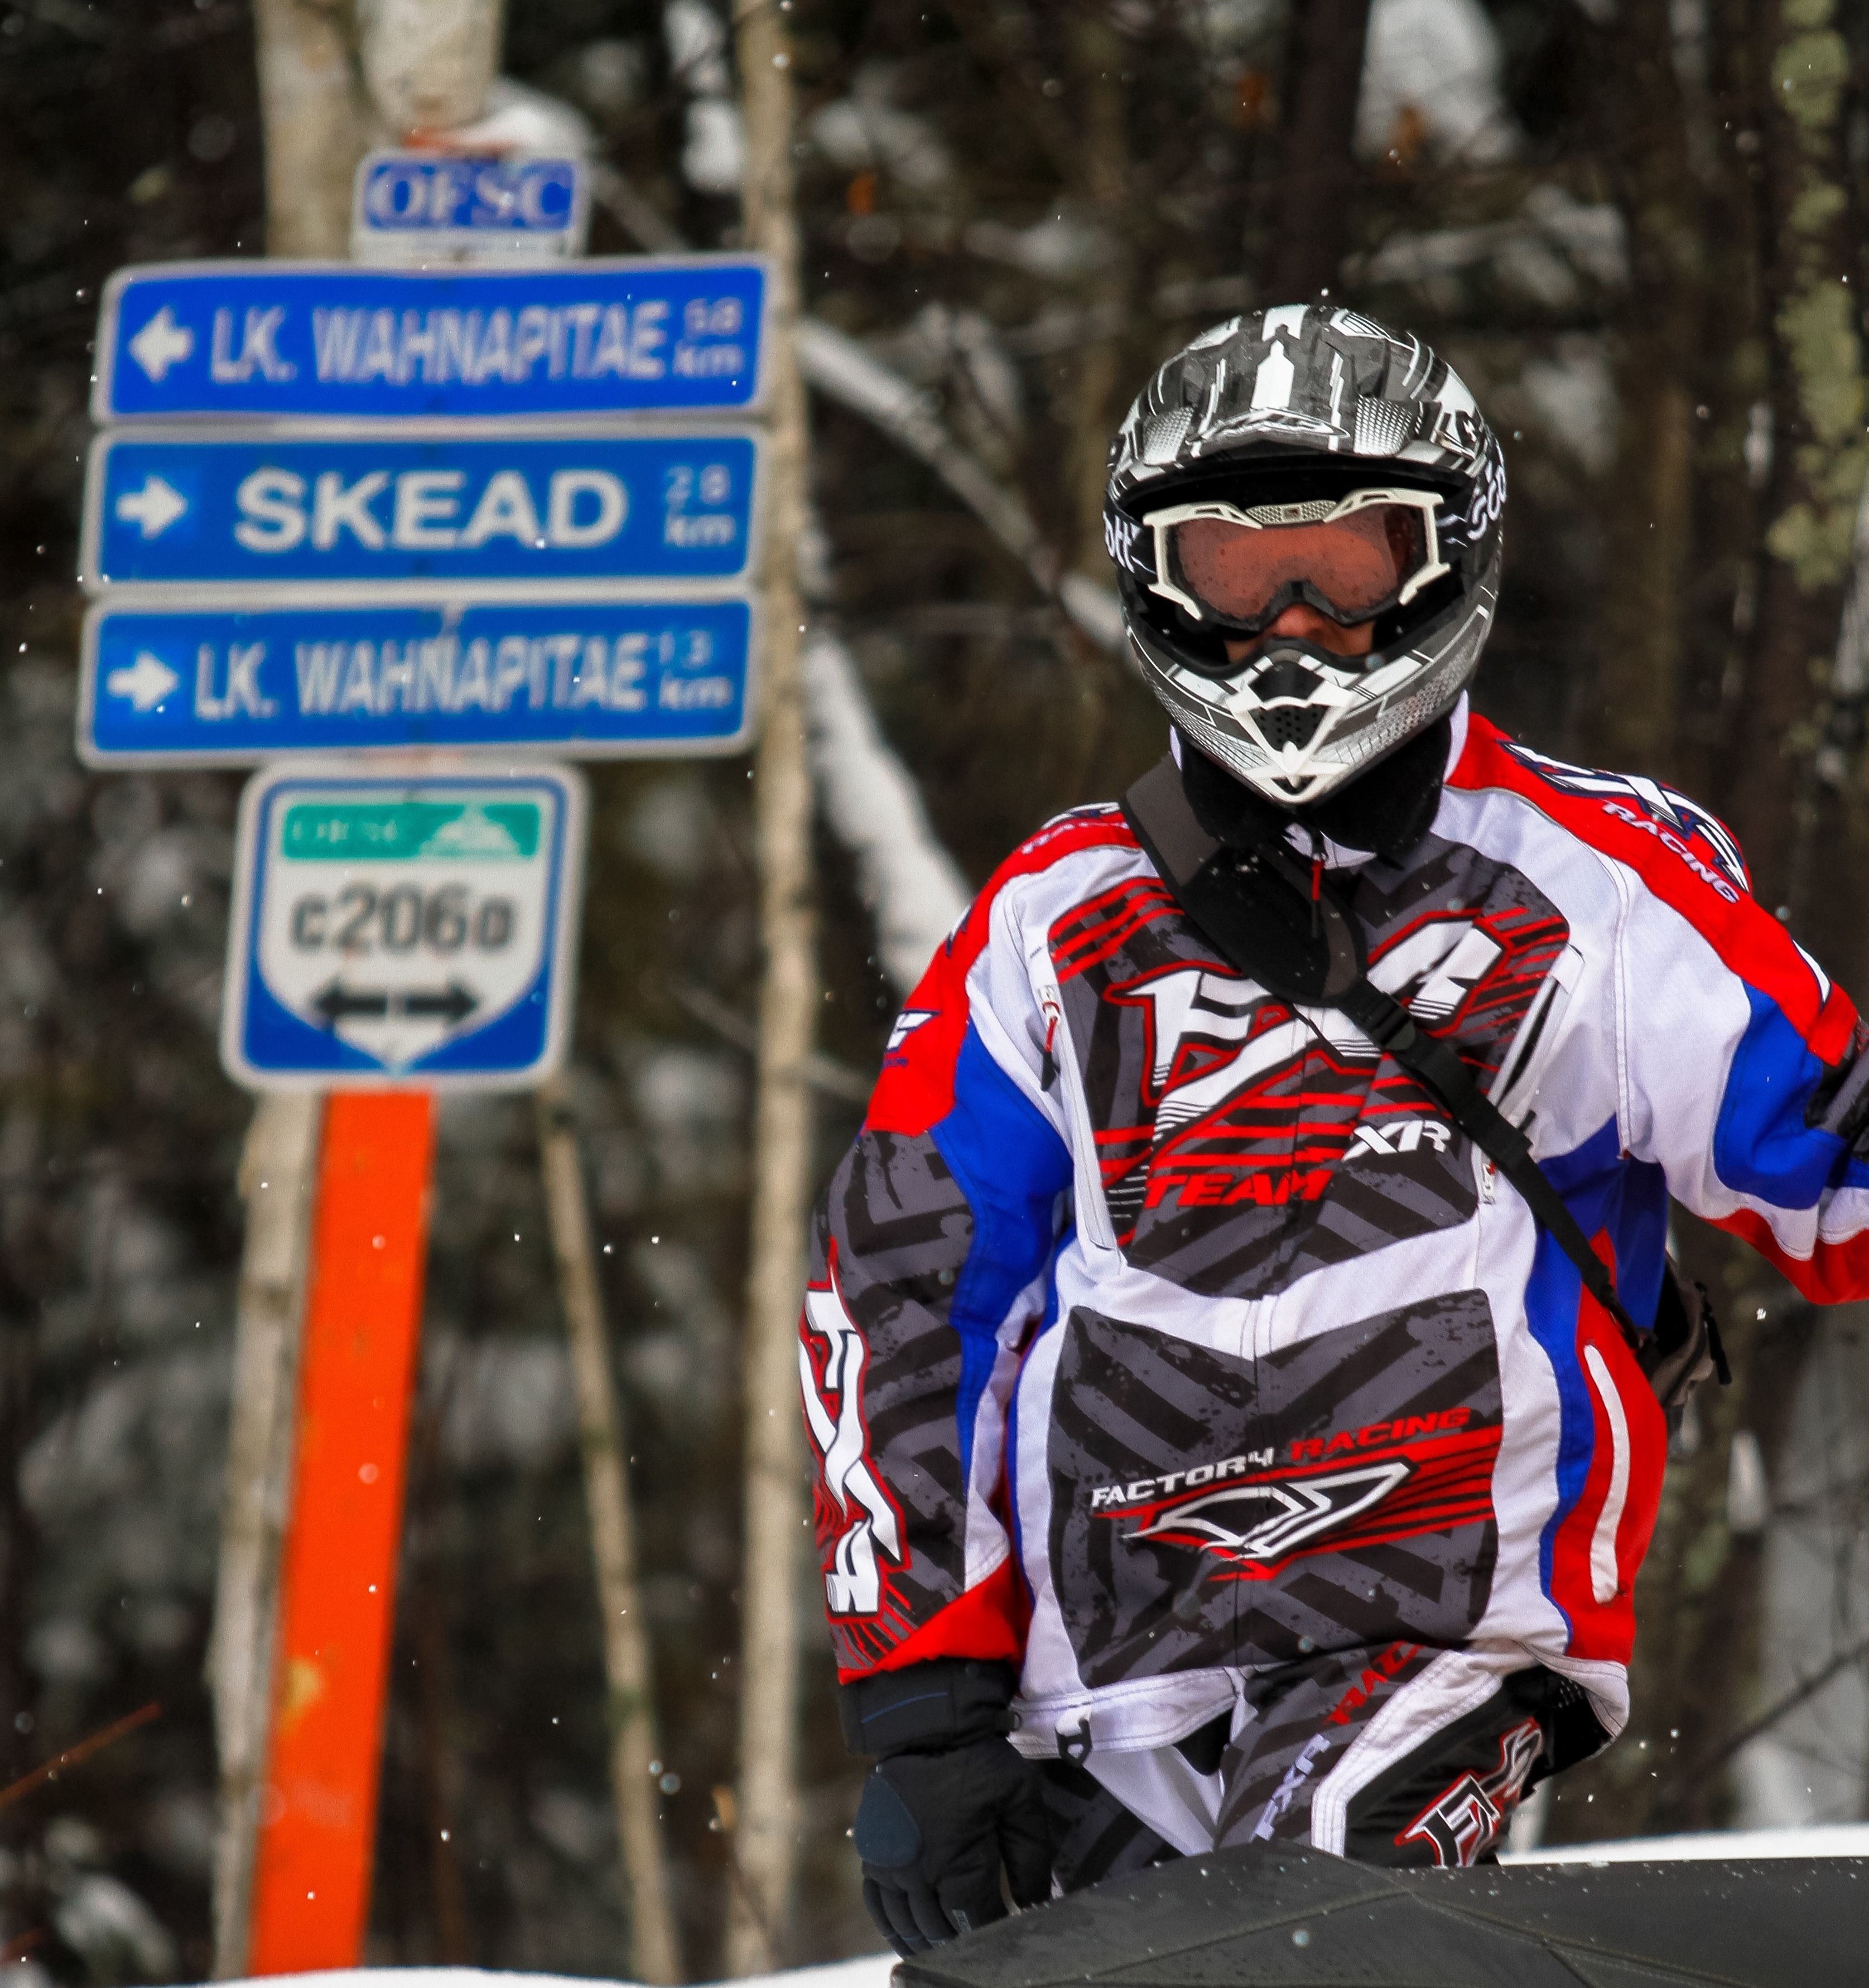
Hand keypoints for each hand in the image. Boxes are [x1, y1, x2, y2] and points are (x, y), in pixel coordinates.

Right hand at [852, 1737, 1051, 1957]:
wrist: (928, 1725)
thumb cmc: (980, 1761)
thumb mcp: (1020, 1800)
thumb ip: (1032, 1857)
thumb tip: (1035, 1903)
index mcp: (959, 1864)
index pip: (978, 1923)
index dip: (994, 1934)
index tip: (1005, 1932)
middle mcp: (920, 1873)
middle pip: (941, 1932)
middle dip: (962, 1941)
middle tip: (978, 1941)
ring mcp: (890, 1865)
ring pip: (907, 1926)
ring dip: (926, 1942)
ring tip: (944, 1949)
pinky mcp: (871, 1853)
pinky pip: (876, 1904)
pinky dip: (890, 1925)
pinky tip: (905, 1934)